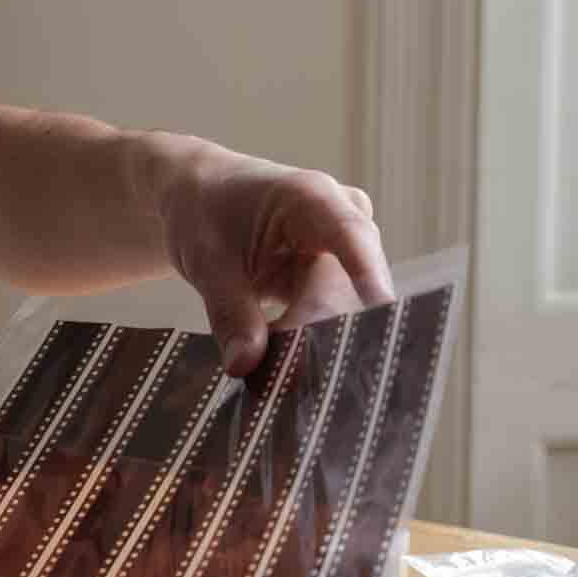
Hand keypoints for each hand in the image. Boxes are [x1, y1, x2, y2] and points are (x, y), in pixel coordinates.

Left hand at [156, 143, 393, 376]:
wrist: (200, 199)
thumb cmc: (204, 213)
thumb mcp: (205, 260)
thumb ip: (229, 312)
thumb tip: (245, 366)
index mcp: (311, 198)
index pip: (349, 235)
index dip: (366, 273)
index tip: (377, 312)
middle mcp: (343, 221)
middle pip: (347, 286)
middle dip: (319, 334)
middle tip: (281, 378)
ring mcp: (346, 252)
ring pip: (343, 310)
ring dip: (311, 345)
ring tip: (273, 376)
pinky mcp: (338, 279)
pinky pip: (332, 318)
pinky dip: (306, 344)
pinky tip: (281, 369)